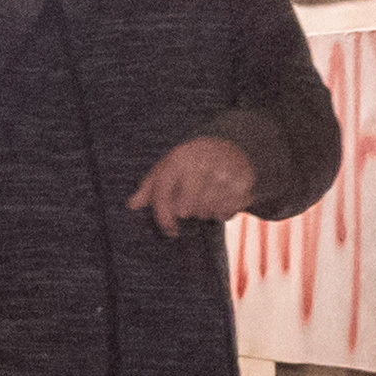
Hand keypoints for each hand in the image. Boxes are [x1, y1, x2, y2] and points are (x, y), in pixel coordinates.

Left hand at [127, 132, 257, 230]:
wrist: (232, 145)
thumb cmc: (193, 162)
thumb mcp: (169, 167)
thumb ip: (150, 187)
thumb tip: (132, 205)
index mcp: (179, 158)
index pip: (163, 193)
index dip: (163, 216)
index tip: (169, 230)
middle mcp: (201, 163)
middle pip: (186, 208)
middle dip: (188, 212)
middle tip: (193, 205)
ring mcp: (224, 172)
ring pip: (207, 211)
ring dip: (206, 213)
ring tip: (208, 200)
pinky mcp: (243, 182)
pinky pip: (227, 212)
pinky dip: (224, 212)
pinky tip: (223, 200)